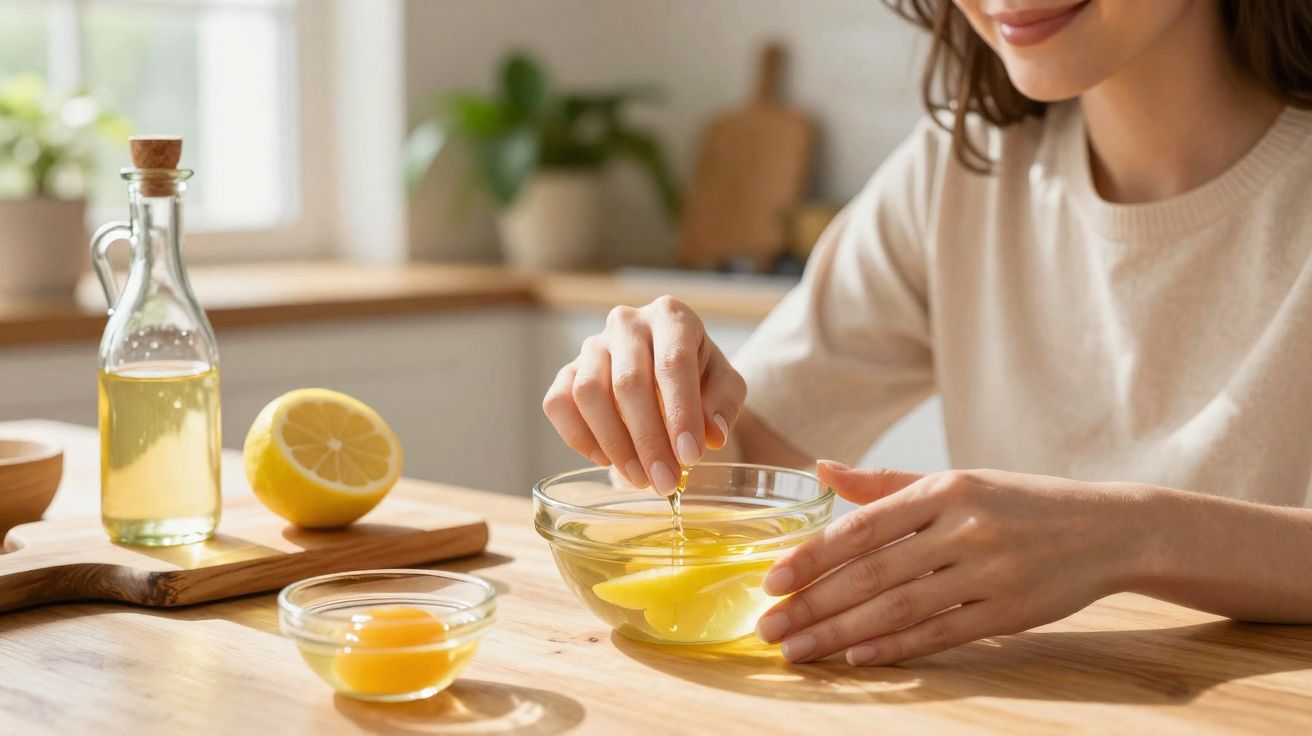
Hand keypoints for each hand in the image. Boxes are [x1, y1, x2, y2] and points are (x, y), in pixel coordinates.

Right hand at [542, 297, 746, 494]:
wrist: (667, 372)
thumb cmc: (699, 376)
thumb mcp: (725, 385)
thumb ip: (723, 404)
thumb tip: (712, 435)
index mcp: (671, 317)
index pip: (673, 364)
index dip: (681, 413)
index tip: (691, 457)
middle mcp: (627, 323)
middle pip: (628, 382)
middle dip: (648, 440)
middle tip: (664, 481)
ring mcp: (592, 346)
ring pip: (588, 393)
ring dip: (614, 444)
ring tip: (640, 478)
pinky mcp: (567, 370)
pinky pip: (558, 403)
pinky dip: (579, 437)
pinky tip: (607, 460)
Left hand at [755, 462, 1148, 664]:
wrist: (1109, 528)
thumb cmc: (1020, 502)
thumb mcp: (956, 480)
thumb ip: (886, 483)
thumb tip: (821, 469)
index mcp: (944, 489)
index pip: (862, 526)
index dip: (812, 556)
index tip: (770, 580)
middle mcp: (963, 528)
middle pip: (872, 574)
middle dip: (812, 604)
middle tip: (768, 628)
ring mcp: (988, 573)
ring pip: (898, 609)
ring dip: (839, 634)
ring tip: (797, 651)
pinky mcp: (1009, 613)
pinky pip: (940, 634)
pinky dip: (894, 647)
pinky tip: (855, 657)